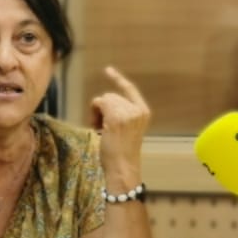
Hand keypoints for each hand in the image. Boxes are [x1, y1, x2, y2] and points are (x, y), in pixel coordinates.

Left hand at [89, 66, 151, 187]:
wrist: (122, 167)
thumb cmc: (121, 153)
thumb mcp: (126, 129)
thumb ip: (121, 114)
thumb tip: (104, 101)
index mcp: (143, 111)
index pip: (129, 89)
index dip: (118, 79)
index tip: (108, 69)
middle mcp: (137, 109)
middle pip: (111, 95)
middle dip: (103, 109)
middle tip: (102, 129)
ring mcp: (127, 112)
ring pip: (104, 100)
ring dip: (97, 113)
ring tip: (101, 131)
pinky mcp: (116, 116)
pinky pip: (98, 103)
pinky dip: (93, 114)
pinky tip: (97, 129)